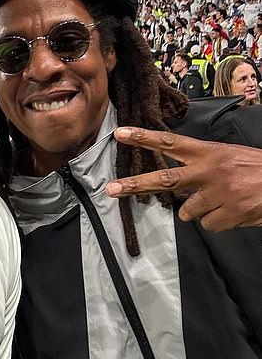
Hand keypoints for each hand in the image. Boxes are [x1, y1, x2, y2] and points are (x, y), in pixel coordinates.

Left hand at [106, 127, 261, 231]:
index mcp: (209, 153)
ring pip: (188, 212)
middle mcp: (209, 170)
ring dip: (200, 211)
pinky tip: (234, 211)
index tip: (120, 133)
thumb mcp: (229, 157)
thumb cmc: (257, 170)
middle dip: (135, 185)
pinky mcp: (229, 213)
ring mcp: (218, 193)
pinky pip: (208, 225)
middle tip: (111, 189)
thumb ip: (202, 165)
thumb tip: (176, 185)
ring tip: (223, 201)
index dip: (145, 138)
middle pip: (164, 179)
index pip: (171, 142)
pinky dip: (218, 222)